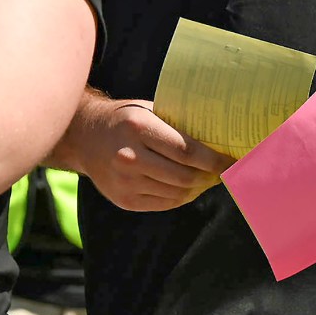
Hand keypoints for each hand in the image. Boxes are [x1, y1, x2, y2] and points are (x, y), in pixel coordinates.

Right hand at [69, 96, 230, 210]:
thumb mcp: (148, 111)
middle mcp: (129, 156)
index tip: (231, 161)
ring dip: (197, 188)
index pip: (187, 151)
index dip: (214, 160)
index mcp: (137, 128)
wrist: (84, 137)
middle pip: (184, 177)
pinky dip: (180, 196)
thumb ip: (176, 126)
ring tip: (204, 178)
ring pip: (178, 194)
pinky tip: (185, 186)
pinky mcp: (123, 200)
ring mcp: (124, 182)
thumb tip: (220, 139)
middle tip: (220, 171)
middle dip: (209, 176)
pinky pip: (164, 203)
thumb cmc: (125, 120)